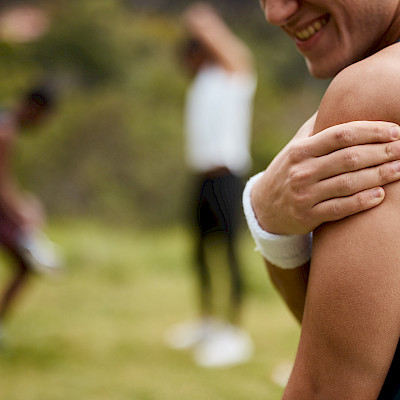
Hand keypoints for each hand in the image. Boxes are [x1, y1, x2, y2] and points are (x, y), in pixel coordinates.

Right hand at [251, 117, 399, 233]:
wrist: (263, 206)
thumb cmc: (287, 170)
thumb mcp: (295, 147)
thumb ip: (316, 127)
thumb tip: (340, 98)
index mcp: (300, 150)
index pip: (340, 135)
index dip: (371, 131)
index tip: (395, 130)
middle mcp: (301, 171)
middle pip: (349, 158)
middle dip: (382, 152)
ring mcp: (304, 195)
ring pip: (349, 183)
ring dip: (379, 175)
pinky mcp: (307, 216)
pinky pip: (340, 208)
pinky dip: (362, 201)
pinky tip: (381, 194)